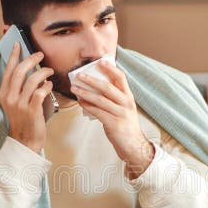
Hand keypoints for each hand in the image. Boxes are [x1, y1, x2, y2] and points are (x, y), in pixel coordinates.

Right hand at [0, 42, 53, 153]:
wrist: (25, 140)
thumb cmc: (23, 119)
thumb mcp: (15, 102)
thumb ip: (18, 87)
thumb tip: (28, 69)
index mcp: (4, 94)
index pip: (9, 70)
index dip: (14, 56)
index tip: (18, 44)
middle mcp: (10, 98)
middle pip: (20, 71)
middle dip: (31, 59)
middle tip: (40, 55)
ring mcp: (21, 105)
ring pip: (32, 80)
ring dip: (43, 72)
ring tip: (49, 71)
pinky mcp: (32, 111)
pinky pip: (41, 92)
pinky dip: (47, 86)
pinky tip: (49, 86)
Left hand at [70, 60, 154, 178]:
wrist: (134, 146)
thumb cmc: (125, 126)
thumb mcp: (124, 109)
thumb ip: (114, 98)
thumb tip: (96, 87)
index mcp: (129, 97)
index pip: (121, 78)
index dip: (110, 69)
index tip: (100, 62)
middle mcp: (126, 103)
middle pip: (107, 87)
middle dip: (91, 80)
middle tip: (79, 75)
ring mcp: (121, 113)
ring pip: (100, 99)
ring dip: (85, 92)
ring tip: (74, 88)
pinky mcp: (114, 123)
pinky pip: (97, 112)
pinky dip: (87, 106)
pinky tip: (80, 102)